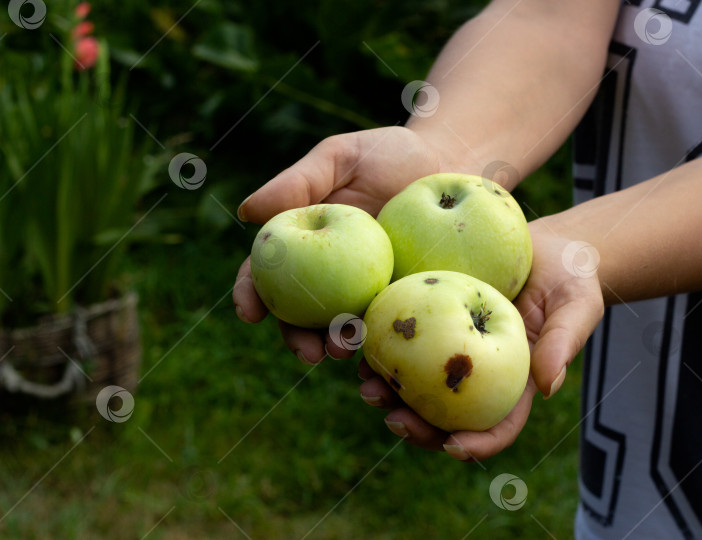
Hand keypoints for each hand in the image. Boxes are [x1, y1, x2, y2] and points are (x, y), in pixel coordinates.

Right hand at [233, 126, 442, 341]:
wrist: (449, 164)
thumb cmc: (388, 155)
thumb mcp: (341, 158)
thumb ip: (298, 182)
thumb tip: (248, 212)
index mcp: (303, 246)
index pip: (266, 273)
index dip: (251, 294)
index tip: (250, 312)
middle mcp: (329, 277)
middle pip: (301, 315)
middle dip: (298, 339)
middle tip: (310, 351)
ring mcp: (367, 294)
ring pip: (343, 330)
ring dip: (338, 347)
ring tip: (344, 351)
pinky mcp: (403, 301)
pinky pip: (387, 330)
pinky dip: (381, 350)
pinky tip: (382, 361)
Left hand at [358, 220, 603, 460]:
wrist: (548, 247)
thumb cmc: (570, 278)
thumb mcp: (576, 305)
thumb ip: (564, 341)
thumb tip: (548, 386)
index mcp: (514, 383)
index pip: (498, 425)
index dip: (477, 444)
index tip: (452, 447)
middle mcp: (478, 374)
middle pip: (447, 416)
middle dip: (419, 427)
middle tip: (394, 420)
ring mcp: (452, 348)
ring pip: (417, 384)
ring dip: (391, 393)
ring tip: (367, 387)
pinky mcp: (433, 319)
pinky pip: (406, 340)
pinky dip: (384, 346)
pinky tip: (363, 343)